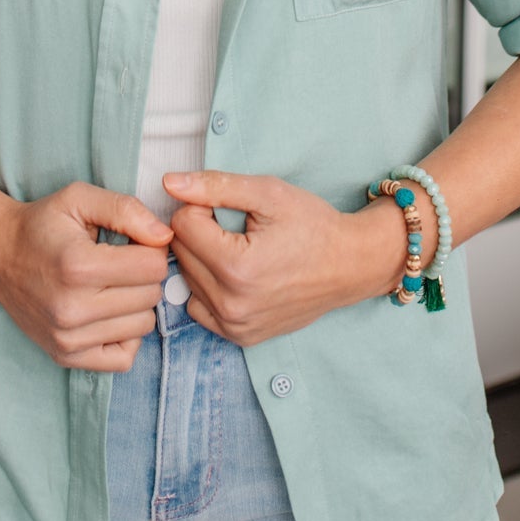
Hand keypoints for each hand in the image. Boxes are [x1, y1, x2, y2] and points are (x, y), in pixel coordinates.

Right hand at [0, 182, 172, 372]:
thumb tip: (164, 235)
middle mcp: (73, 308)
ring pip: (143, 326)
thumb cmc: (43, 224)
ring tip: (112, 284)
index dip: (151, 248)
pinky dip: (126, 336)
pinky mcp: (66, 356)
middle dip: (144, 274)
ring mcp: (68, 338)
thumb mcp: (80, 198)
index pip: (153, 266)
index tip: (132, 242)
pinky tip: (110, 313)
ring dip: (136, 303)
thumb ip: (126, 209)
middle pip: (150, 296)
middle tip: (121, 262)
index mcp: (79, 266)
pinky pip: (124, 359)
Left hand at [160, 170, 373, 344]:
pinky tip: (234, 274)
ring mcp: (236, 326)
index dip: (201, 206)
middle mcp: (232, 304)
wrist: (350, 265)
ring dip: (202, 260)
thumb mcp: (268, 193)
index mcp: (236, 267)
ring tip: (236, 248)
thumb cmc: (313, 225)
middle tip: (234, 225)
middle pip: (180, 253)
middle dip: (199, 232)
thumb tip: (169, 183)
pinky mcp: (241, 337)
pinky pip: (199, 308)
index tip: (227, 207)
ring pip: (186, 280)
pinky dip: (209, 287)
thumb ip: (215, 186)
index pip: (182, 225)